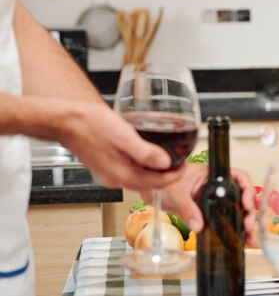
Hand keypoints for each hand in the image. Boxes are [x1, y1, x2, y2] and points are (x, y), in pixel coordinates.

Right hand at [59, 101, 180, 189]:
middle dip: (167, 175)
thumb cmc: (91, 125)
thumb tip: (164, 163)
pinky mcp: (106, 167)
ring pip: (140, 177)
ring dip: (156, 171)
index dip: (175, 176)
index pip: (158, 184)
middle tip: (180, 162)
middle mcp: (117, 179)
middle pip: (150, 183)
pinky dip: (143, 166)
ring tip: (167, 158)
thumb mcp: (123, 135)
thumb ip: (144, 152)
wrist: (66, 121)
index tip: (185, 165)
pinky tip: (146, 154)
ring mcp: (110, 174)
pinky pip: (130, 170)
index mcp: (123, 174)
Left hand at [154, 164, 256, 246]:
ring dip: (245, 223)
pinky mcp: (211, 212)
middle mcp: (218, 186)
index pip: (239, 177)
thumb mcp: (176, 193)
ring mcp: (215, 199)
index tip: (246, 204)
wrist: (150, 187)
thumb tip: (198, 225)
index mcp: (213, 174)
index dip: (247, 189)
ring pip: (237, 210)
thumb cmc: (162, 180)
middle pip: (242, 196)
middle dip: (248, 212)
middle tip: (247, 225)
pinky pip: (226, 220)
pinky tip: (241, 240)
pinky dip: (234, 230)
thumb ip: (187, 208)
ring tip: (248, 237)